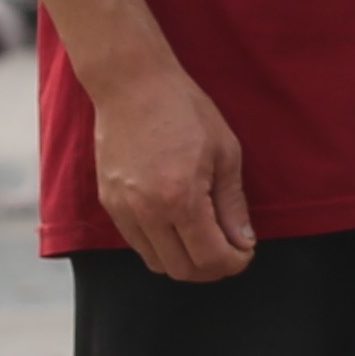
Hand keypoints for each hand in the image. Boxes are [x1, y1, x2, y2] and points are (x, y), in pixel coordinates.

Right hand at [86, 49, 258, 280]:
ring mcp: (122, 210)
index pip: (209, 258)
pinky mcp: (108, 203)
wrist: (132, 85)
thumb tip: (243, 242)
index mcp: (180, 198)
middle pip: (182, 271)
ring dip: (185, 261)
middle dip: (212, 269)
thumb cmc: (185, 110)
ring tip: (206, 240)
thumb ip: (232, 204)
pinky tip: (178, 226)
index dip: (234, 264)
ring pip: (156, 263)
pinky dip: (161, 246)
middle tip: (230, 252)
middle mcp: (147, 212)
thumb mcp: (225, 152)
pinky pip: (136, 243)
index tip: (246, 252)